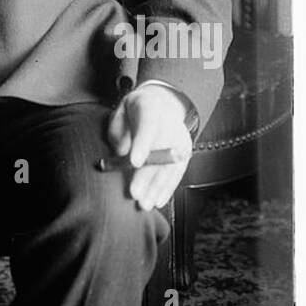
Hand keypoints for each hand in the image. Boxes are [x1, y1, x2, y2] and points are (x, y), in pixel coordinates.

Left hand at [106, 85, 192, 211]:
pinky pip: (177, 173)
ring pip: (171, 165)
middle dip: (148, 174)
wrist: (160, 103)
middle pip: (161, 150)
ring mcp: (181, 138)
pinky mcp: (186, 152)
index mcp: (150, 106)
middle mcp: (171, 122)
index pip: (148, 125)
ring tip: (144, 203)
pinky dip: (167, 188)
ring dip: (157, 187)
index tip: (134, 162)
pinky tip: (158, 200)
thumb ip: (120, 134)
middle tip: (135, 192)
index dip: (142, 144)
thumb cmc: (133, 113)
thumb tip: (122, 157)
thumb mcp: (120, 114)